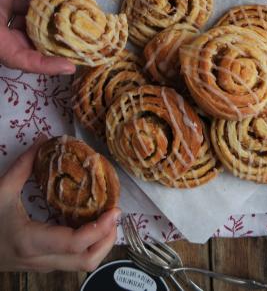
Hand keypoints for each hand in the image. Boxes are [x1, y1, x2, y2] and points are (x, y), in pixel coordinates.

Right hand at [0, 0, 74, 73]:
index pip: (15, 57)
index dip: (42, 66)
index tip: (68, 67)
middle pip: (23, 47)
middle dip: (52, 48)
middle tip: (82, 45)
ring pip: (24, 29)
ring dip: (49, 25)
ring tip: (77, 22)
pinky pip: (20, 11)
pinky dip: (39, 7)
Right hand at [0, 135, 119, 271]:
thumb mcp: (0, 192)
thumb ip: (23, 166)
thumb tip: (43, 140)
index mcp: (31, 242)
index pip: (74, 243)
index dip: (99, 229)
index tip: (114, 210)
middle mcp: (41, 259)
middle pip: (86, 261)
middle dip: (107, 239)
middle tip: (115, 213)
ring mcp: (42, 265)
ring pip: (82, 265)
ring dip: (101, 244)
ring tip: (107, 218)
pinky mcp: (43, 264)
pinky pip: (73, 260)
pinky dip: (89, 245)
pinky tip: (91, 224)